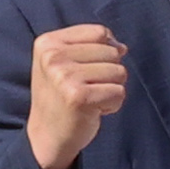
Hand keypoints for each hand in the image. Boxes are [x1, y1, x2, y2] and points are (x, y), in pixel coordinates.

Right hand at [24, 23, 129, 168]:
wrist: (47, 136)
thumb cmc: (61, 96)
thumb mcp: (65, 63)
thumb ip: (92, 46)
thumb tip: (122, 47)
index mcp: (48, 42)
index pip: (100, 32)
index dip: (104, 51)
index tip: (84, 70)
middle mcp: (53, 57)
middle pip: (112, 52)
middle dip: (108, 73)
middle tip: (85, 89)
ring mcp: (64, 76)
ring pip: (119, 72)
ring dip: (111, 89)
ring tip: (89, 99)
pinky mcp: (79, 97)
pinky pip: (119, 92)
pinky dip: (112, 105)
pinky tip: (92, 111)